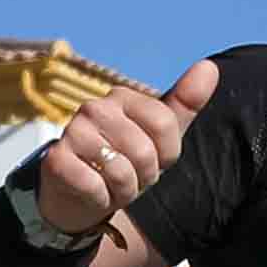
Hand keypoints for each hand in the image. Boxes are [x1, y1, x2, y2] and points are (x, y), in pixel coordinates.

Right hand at [35, 57, 218, 240]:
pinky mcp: (56, 159)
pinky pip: (94, 187)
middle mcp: (95, 107)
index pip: (165, 124)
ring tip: (111, 185)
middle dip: (143, 177)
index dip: (165, 155)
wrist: (76, 193)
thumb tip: (210, 67)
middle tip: (128, 177)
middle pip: (145, 152)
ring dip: (123, 191)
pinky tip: (91, 192)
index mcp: (122, 97)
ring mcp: (72, 131)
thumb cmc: (123, 162)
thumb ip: (184, 104)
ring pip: (121, 172)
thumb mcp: (159, 137)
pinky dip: (100, 199)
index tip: (152, 160)